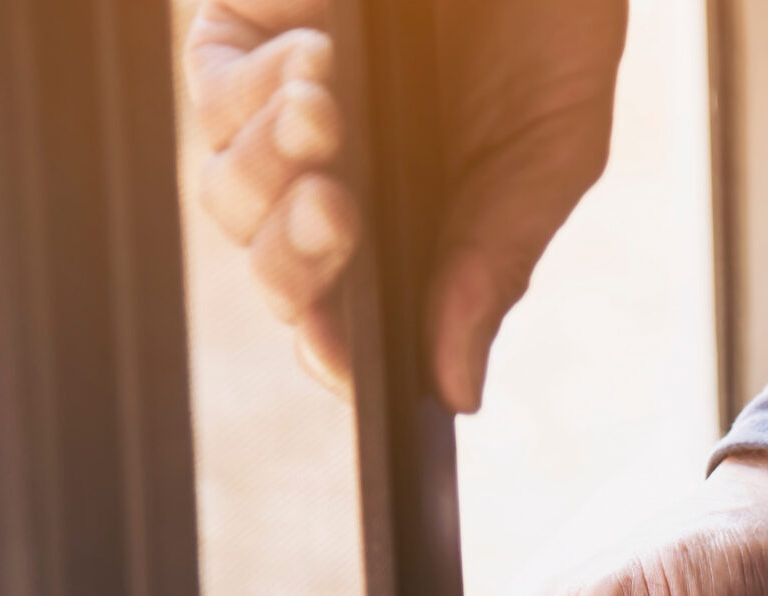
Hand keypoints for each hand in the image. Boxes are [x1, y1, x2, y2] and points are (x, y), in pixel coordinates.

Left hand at [182, 0, 626, 407]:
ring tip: (330, 112)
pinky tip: (321, 60)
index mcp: (408, 231)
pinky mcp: (245, 32)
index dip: (333, 348)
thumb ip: (495, 264)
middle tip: (341, 214)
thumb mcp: (547, 155)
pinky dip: (254, 88)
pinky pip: (216, 88)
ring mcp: (280, 111)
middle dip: (295, 257)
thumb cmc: (551, 29)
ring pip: (229, 189)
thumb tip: (458, 388)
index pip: (346, 316)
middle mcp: (335, 181)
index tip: (345, 363)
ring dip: (271, 169)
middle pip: (272, 262)